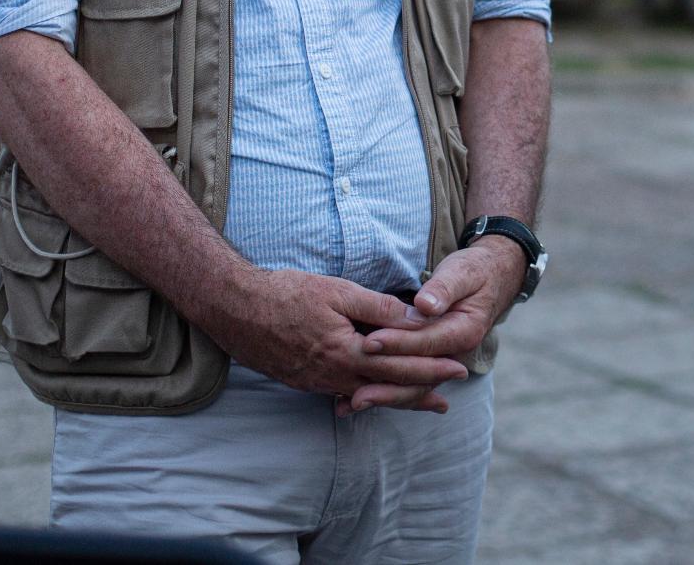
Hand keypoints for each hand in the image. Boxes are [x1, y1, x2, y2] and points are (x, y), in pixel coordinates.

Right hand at [210, 270, 470, 413]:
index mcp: (346, 353)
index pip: (399, 365)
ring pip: (366, 394)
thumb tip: (414, 317)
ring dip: (396, 398)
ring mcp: (317, 383)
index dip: (430, 368)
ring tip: (423, 403)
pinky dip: (366, 396)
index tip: (457, 368)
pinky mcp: (304, 382)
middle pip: (386, 388)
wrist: (235, 310)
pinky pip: (343, 393)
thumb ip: (376, 307)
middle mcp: (333, 375)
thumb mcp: (337, 291)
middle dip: (421, 391)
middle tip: (449, 397)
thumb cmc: (286, 294)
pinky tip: (375, 397)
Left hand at [356, 237, 524, 407]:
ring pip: (414, 386)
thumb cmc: (473, 271)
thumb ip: (443, 288)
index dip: (397, 343)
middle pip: (419, 375)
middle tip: (355, 392)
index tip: (369, 342)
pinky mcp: (431, 360)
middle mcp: (456, 353)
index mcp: (464, 330)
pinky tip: (358, 397)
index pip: (426, 341)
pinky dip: (386, 391)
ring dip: (384, 396)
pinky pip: (409, 381)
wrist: (491, 279)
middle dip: (386, 384)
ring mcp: (444, 360)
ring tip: (353, 403)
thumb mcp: (461, 272)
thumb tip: (425, 305)